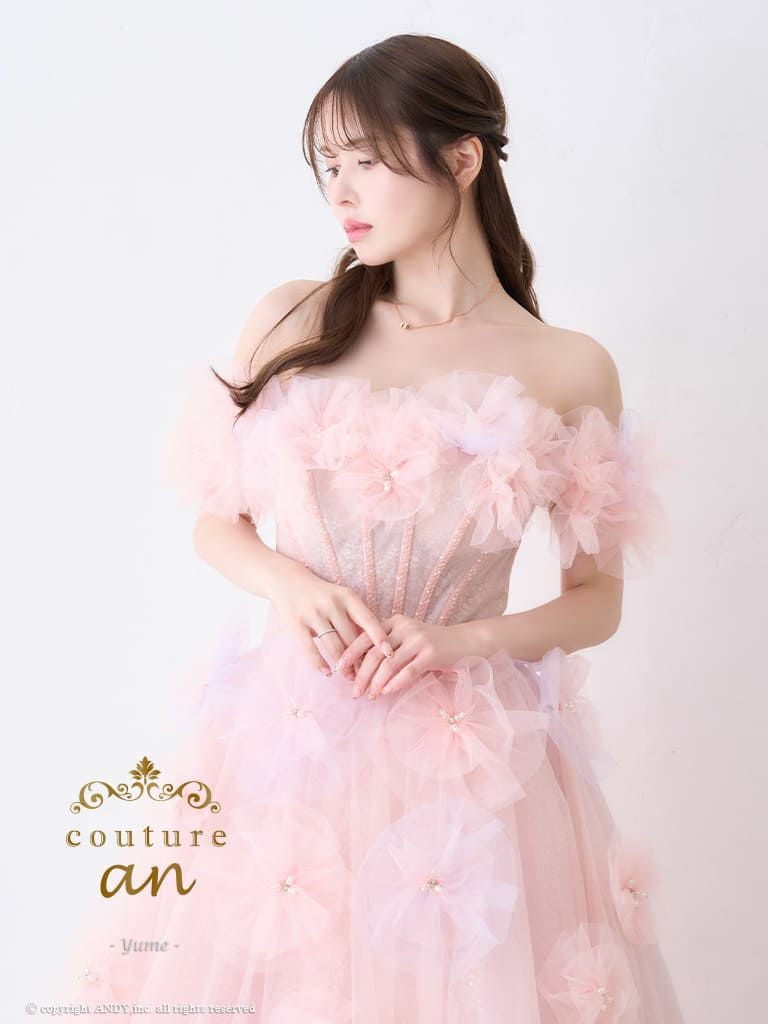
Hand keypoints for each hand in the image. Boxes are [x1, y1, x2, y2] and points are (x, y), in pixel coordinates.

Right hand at [268, 560, 393, 679]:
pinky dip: (320, 664)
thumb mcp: (341, 598)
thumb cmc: (322, 595)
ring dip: (343, 666)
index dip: (379, 638)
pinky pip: (311, 650)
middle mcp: (331, 604)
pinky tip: (327, 672)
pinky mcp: (297, 624)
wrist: (288, 582)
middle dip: (359, 660)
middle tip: (366, 675)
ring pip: (334, 647)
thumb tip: (374, 646)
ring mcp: (313, 614)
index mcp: (347, 596)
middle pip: (351, 639)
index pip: (368, 619)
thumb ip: (355, 618)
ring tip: (348, 676)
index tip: (389, 654)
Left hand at [335, 614, 476, 700]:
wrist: (464, 642)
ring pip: (389, 664)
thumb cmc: (430, 645)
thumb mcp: (406, 640)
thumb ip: (386, 648)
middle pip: (374, 653)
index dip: (350, 654)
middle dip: (361, 675)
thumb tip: (359, 670)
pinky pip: (408, 671)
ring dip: (376, 683)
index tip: (338, 670)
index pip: (365, 637)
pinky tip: (387, 693)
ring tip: (369, 696)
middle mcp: (404, 627)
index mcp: (394, 621)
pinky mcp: (431, 653)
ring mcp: (418, 639)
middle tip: (353, 692)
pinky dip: (395, 684)